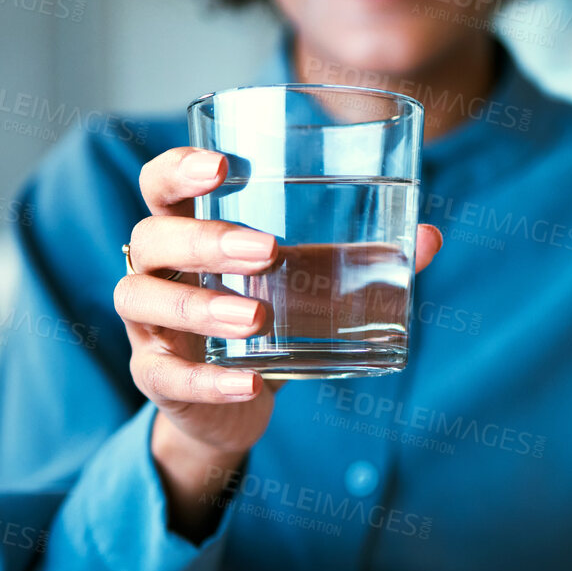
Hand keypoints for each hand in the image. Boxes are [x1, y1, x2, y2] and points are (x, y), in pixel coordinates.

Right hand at [117, 147, 442, 528]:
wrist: (230, 404)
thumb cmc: (263, 318)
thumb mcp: (306, 285)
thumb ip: (357, 260)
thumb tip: (429, 237)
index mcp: (186, 230)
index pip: (160, 184)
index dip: (180, 169)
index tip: (225, 166)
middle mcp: (155, 271)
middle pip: (152, 239)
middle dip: (205, 241)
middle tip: (267, 251)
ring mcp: (146, 326)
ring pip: (142, 301)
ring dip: (200, 307)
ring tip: (256, 318)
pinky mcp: (156, 378)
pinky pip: (167, 377)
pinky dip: (208, 381)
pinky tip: (249, 383)